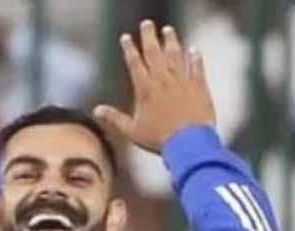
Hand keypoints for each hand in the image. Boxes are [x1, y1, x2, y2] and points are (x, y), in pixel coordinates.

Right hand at [94, 20, 215, 153]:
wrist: (189, 143)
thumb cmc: (159, 140)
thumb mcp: (132, 131)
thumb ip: (114, 118)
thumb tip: (96, 110)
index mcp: (145, 89)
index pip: (135, 63)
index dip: (129, 49)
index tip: (126, 37)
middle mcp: (163, 80)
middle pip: (154, 53)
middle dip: (149, 37)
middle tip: (147, 24)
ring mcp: (182, 81)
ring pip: (176, 55)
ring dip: (171, 41)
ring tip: (168, 30)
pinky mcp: (199, 86)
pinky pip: (196, 67)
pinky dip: (195, 58)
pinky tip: (194, 50)